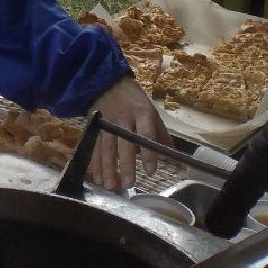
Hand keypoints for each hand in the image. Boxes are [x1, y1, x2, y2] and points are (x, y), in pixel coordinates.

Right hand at [89, 74, 170, 191]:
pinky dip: (96, 163)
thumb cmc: (134, 100)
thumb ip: (160, 133)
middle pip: (124, 143)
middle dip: (126, 164)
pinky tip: (98, 178)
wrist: (107, 81)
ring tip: (111, 186)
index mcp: (142, 113)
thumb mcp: (151, 111)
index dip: (148, 153)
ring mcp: (107, 122)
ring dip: (108, 168)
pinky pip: (95, 146)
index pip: (146, 134)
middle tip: (129, 184)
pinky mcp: (94, 125)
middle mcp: (123, 118)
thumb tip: (173, 154)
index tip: (151, 172)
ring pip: (106, 147)